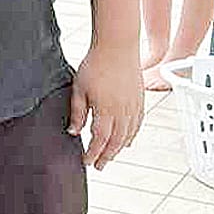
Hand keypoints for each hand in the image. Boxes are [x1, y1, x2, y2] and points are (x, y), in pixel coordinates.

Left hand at [70, 39, 144, 169]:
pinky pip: (137, 124)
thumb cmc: (95, 65)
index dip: (93, 153)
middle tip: (98, 166)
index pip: (99, 139)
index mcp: (106, 110)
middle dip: (106, 156)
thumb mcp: (78, 90)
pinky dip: (131, 136)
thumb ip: (77, 113)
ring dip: (118, 148)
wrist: (117, 47)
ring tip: (109, 157)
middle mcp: (123, 111)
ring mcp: (134, 106)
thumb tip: (73, 132)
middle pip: (115, 141)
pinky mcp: (140, 100)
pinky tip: (125, 141)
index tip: (86, 162)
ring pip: (128, 135)